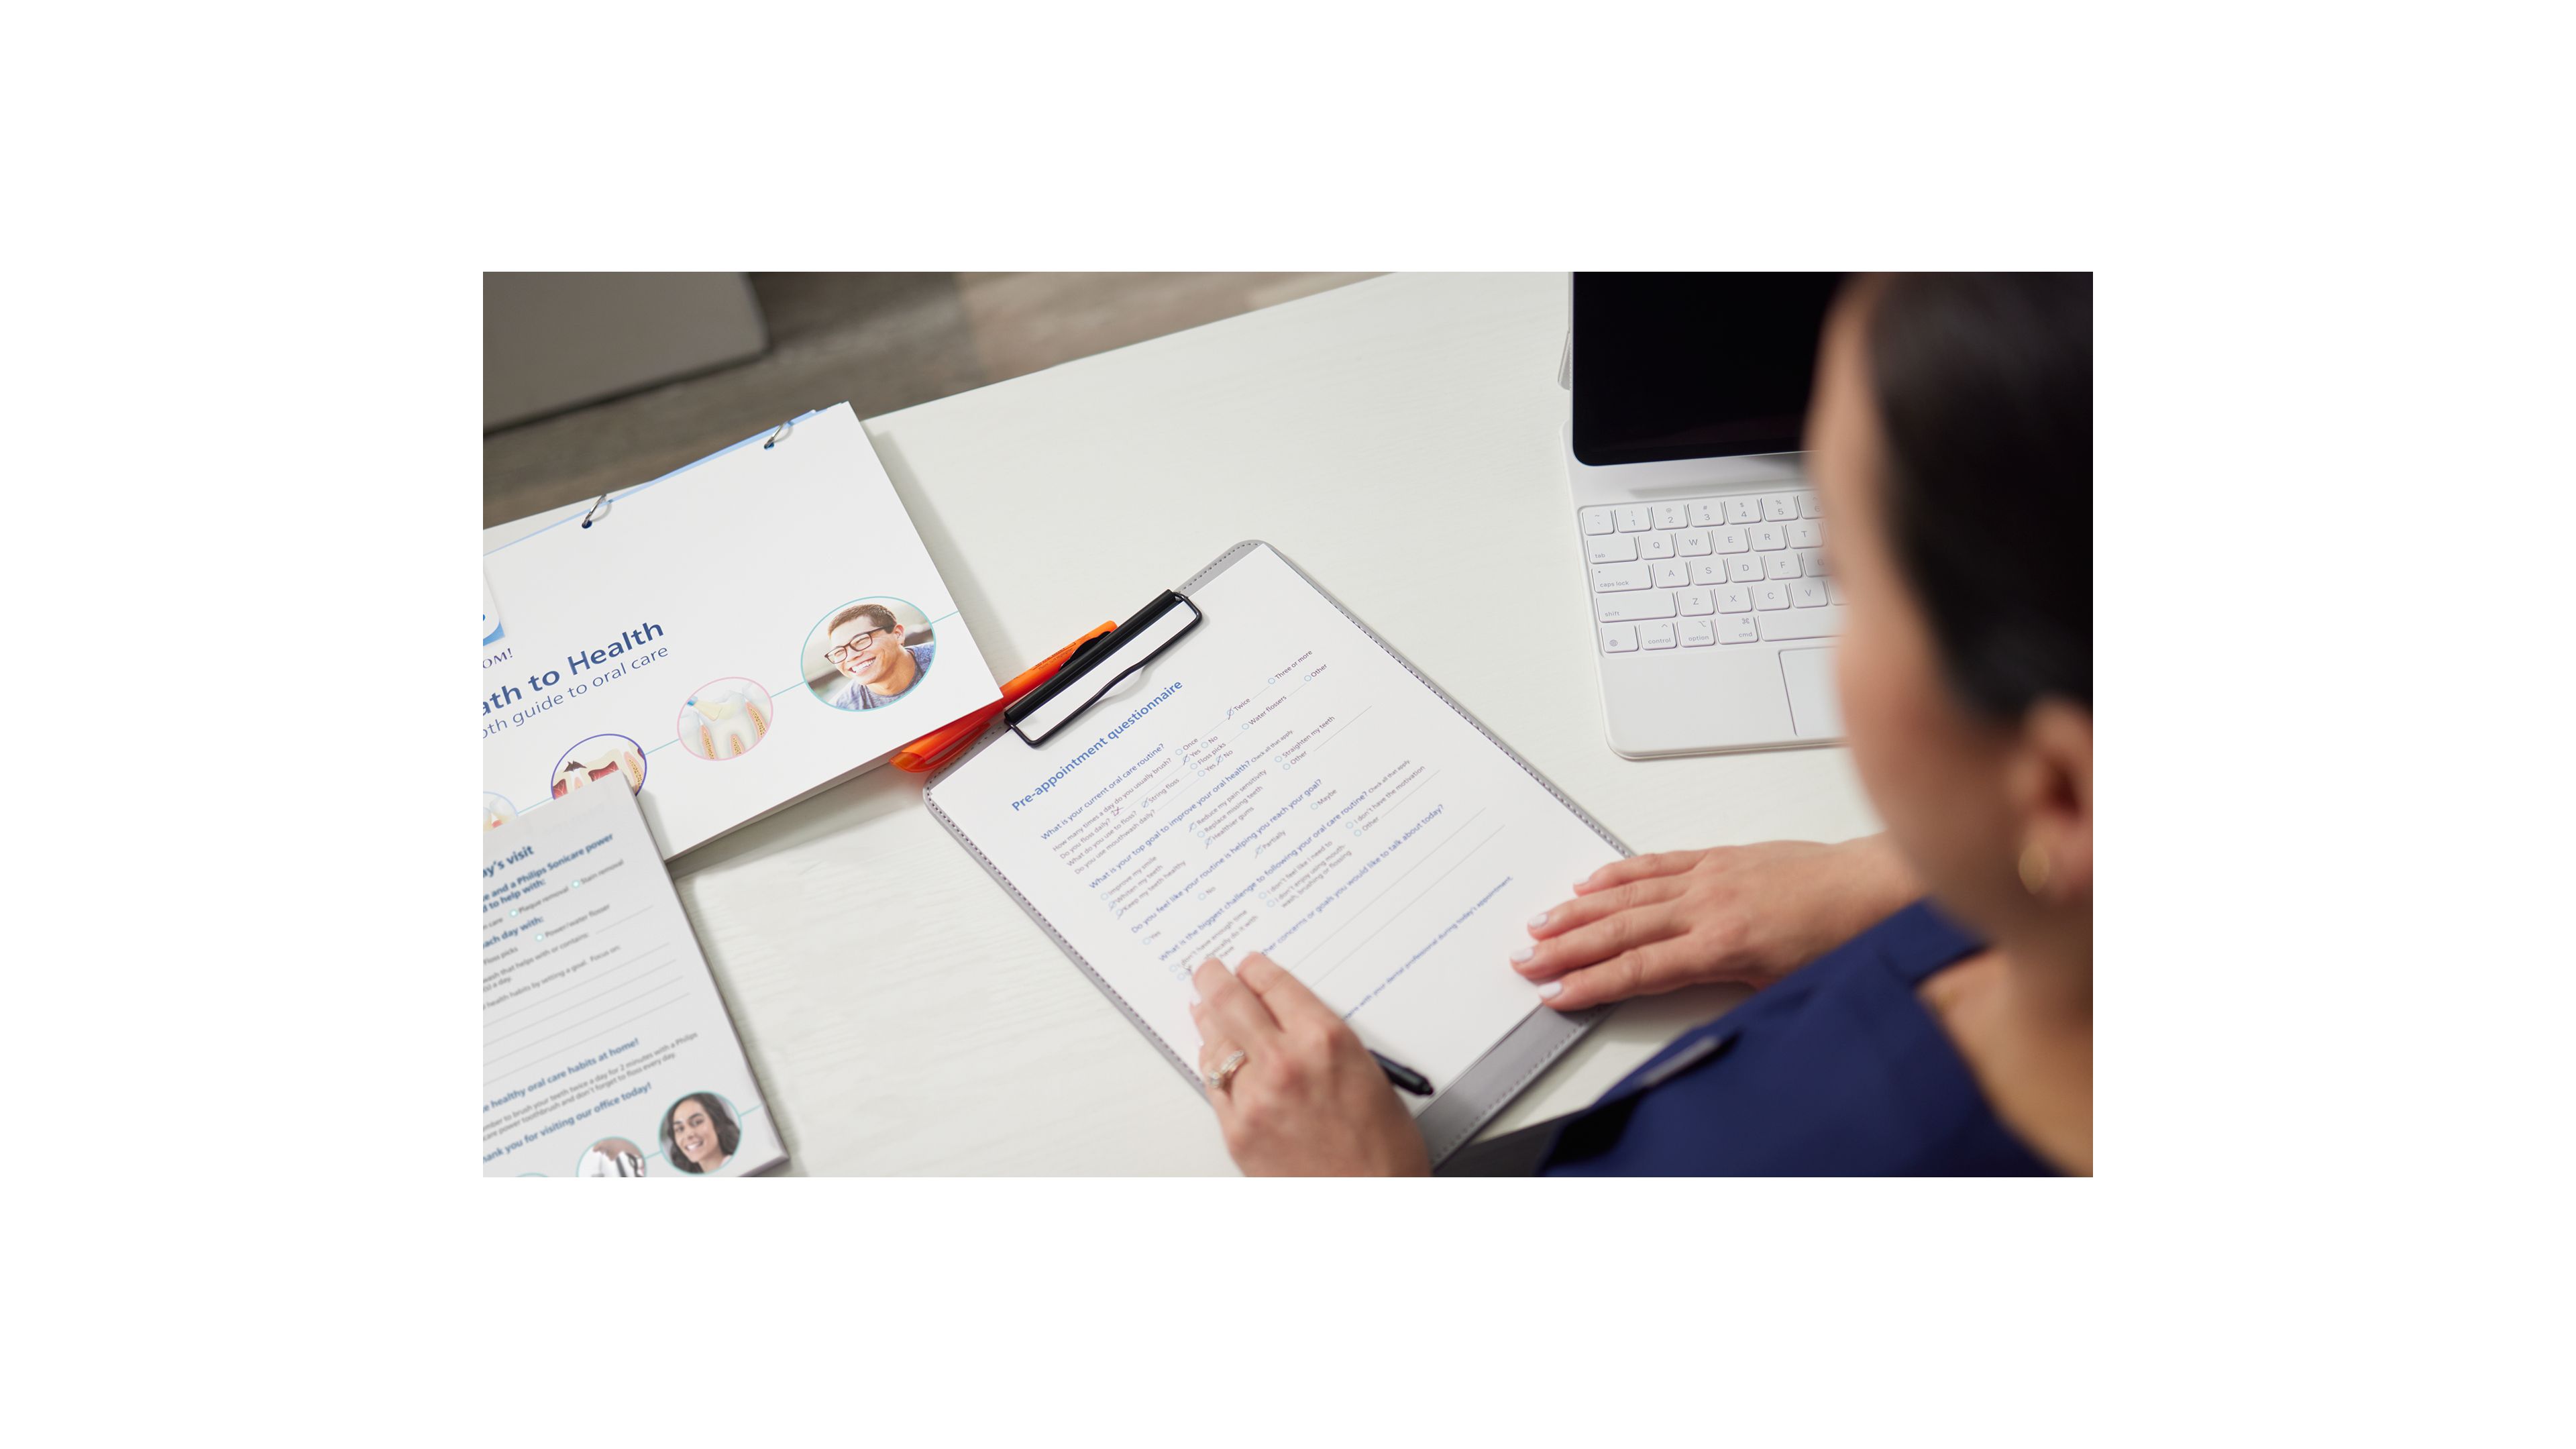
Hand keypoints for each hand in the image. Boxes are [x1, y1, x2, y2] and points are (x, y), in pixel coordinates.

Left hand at [1190, 954, 1428, 1176]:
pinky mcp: (1237, 1131)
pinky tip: (1212, 1057)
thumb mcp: (1369, 1074)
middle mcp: (1285, 1062)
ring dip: (1209, 1022)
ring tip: (1204, 1010)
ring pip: (1216, 1045)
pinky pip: (1214, 1087)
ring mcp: (1255, 1097)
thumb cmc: (1383, 1149)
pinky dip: (1212, 1066)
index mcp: (1325, 1039)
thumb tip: (1293, 1025)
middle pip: (1231, 1003)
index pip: (1273, 984)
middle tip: (1208, 972)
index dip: (1255, 970)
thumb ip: (1325, 1044)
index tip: (1248, 965)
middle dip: (1215, 980)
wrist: (1371, 1204)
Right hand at [1512, 835, 1917, 1010]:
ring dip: (1579, 911)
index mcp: (1722, 944)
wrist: (1874, 888)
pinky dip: (1619, 873)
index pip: (1639, 969)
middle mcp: (1707, 906)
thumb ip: (1726, 990)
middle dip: (1567, 948)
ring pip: (1629, 895)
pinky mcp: (1719, 858)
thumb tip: (1682, 1006)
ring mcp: (1710, 877)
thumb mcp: (1782, 984)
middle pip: (1620, 930)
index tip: (1554, 993)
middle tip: (1526, 960)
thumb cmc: (1841, 937)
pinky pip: (1657, 864)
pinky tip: (1591, 884)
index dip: (1590, 983)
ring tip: (1541, 923)